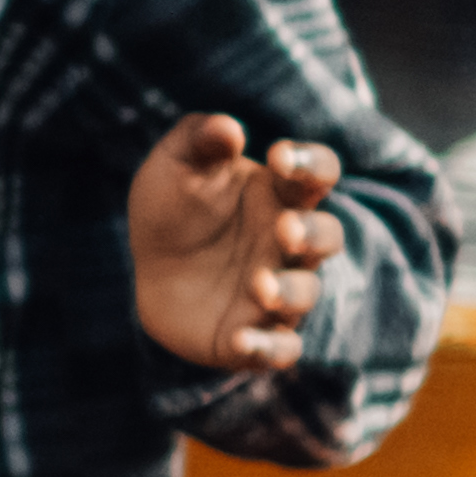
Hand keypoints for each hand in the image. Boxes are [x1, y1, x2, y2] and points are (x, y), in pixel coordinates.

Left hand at [132, 113, 350, 374]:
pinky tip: (240, 340)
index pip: (316, 174)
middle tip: (284, 228)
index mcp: (282, 194)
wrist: (150, 267)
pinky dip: (266, 348)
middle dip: (311, 234)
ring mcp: (277, 290)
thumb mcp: (176, 165)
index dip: (308, 164)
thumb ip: (199, 141)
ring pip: (305, 293)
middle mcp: (290, 243)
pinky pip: (278, 348)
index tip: (279, 155)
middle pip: (325, 237)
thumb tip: (227, 128)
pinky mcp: (255, 333)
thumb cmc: (175, 207)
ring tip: (258, 284)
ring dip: (288, 291)